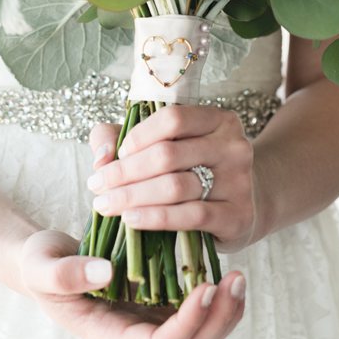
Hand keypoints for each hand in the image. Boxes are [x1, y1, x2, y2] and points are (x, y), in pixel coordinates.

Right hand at [18, 228, 246, 338]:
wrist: (43, 261)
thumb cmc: (39, 264)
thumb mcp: (41, 266)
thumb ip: (66, 274)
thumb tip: (107, 273)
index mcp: (109, 336)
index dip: (188, 322)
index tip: (204, 287)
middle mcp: (135, 338)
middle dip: (219, 317)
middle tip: (235, 278)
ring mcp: (150, 324)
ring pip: (202, 334)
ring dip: (225, 310)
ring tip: (237, 275)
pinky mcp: (159, 306)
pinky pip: (198, 313)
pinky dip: (216, 298)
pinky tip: (223, 269)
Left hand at [86, 103, 261, 250]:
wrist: (242, 208)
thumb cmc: (192, 172)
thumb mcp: (161, 146)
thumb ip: (120, 138)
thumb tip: (101, 158)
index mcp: (217, 120)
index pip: (172, 119)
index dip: (137, 136)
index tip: (117, 154)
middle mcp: (234, 147)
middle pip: (167, 155)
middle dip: (123, 172)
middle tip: (96, 186)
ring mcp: (240, 182)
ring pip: (175, 186)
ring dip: (132, 196)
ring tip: (105, 204)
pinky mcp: (238, 216)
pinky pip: (190, 216)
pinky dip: (154, 217)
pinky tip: (131, 219)